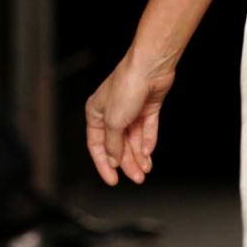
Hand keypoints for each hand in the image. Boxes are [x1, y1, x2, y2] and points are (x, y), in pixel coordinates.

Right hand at [86, 50, 176, 185]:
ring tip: (144, 171)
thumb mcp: (113, 122)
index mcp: (96, 113)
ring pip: (133, 140)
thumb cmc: (126, 85)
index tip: (112, 179)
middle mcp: (112, 112)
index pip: (97, 145)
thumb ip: (112, 144)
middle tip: (136, 178)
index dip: (104, 164)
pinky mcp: (147, 108)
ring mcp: (131, 110)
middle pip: (118, 145)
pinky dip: (148, 142)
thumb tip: (112, 159)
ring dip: (139, 156)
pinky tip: (148, 154)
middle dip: (127, 163)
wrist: (150, 67)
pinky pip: (146, 130)